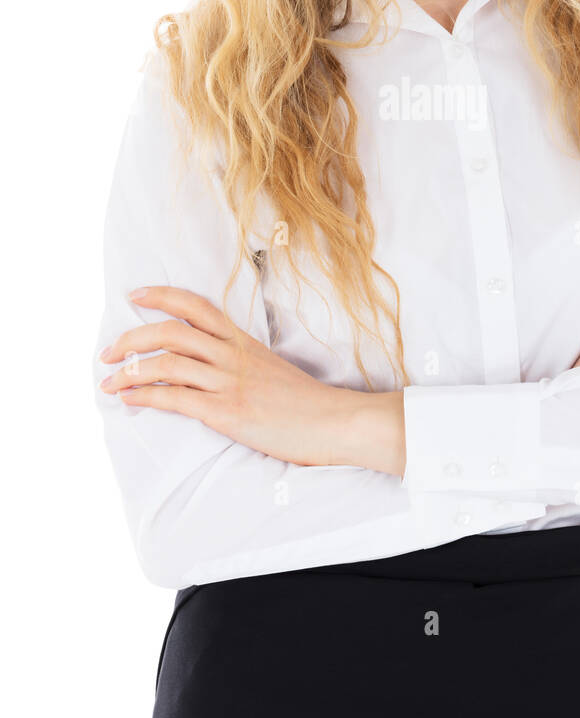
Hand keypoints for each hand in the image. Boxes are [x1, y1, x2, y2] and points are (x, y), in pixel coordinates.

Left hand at [98, 285, 357, 466]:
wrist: (332, 422)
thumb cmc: (304, 402)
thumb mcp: (271, 369)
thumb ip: (241, 361)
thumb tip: (212, 364)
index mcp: (243, 342)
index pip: (197, 306)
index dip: (163, 296)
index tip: (136, 295)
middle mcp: (232, 355)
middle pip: (171, 331)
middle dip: (131, 338)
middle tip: (108, 351)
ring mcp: (229, 382)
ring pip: (167, 362)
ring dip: (129, 370)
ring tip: (108, 381)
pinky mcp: (226, 411)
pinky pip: (175, 397)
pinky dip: (145, 395)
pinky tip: (129, 399)